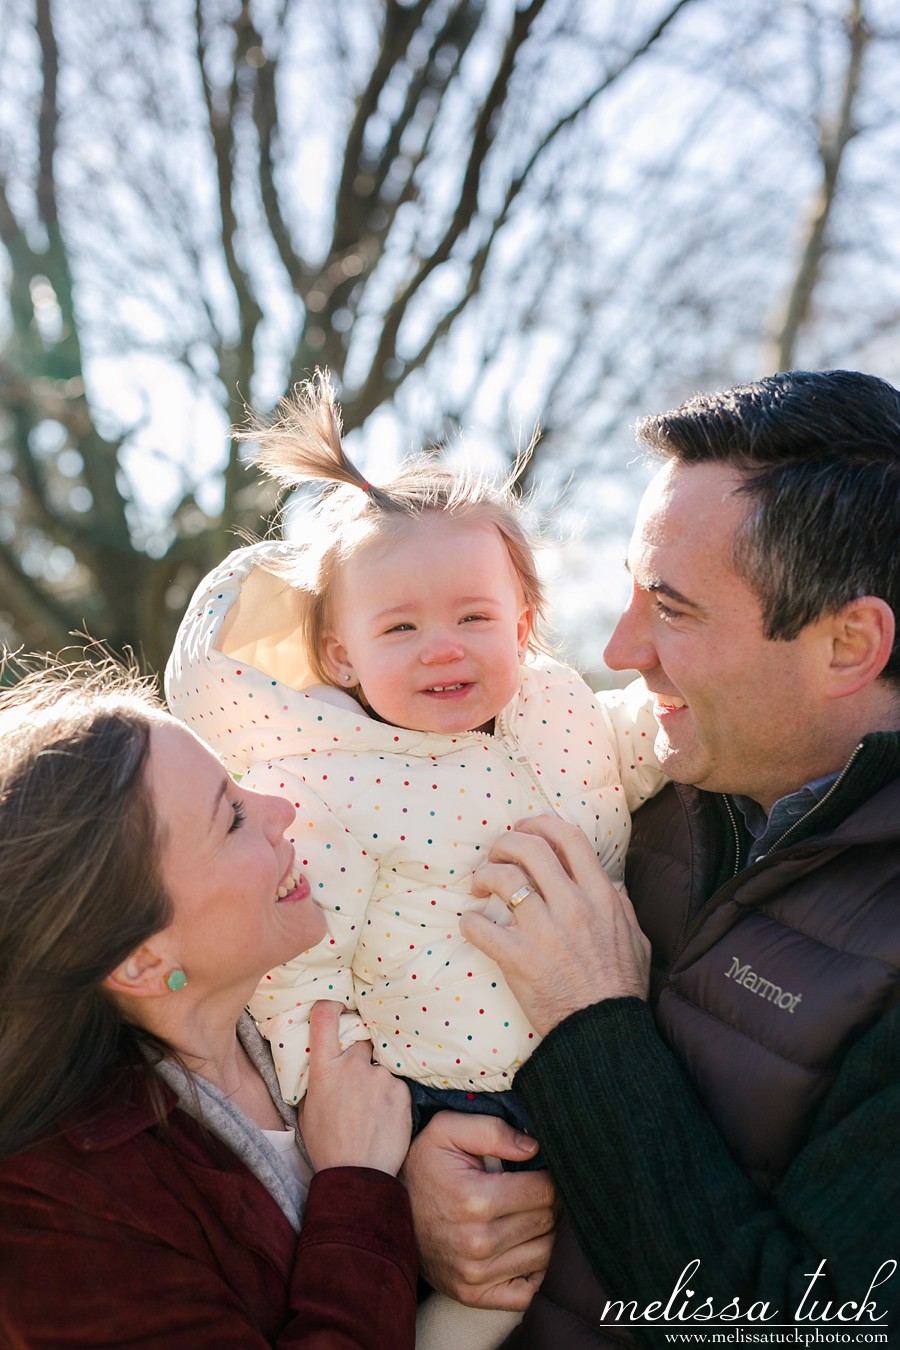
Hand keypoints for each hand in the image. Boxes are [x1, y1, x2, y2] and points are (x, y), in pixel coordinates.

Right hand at [300, 1001, 411, 1174]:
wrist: (356, 1175)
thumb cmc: (326, 1145)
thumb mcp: (307, 1109)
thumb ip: (318, 1079)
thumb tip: (323, 1062)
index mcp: (324, 1069)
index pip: (325, 1017)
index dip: (331, 1007)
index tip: (337, 1007)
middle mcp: (353, 1066)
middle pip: (361, 1040)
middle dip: (360, 1054)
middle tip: (358, 1080)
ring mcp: (380, 1077)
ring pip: (381, 1066)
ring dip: (377, 1079)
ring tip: (373, 1108)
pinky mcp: (402, 1090)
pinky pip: (396, 1084)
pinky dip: (392, 1095)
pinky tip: (386, 1117)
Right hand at [401, 1111, 556, 1309]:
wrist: (384, 1210)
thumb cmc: (422, 1164)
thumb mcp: (447, 1129)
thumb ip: (492, 1129)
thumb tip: (534, 1148)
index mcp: (475, 1200)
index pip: (544, 1191)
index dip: (551, 1176)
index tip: (541, 1169)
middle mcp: (477, 1243)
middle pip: (547, 1222)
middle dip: (550, 1202)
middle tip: (537, 1188)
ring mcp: (475, 1274)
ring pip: (545, 1255)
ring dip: (546, 1234)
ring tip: (529, 1214)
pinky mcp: (473, 1295)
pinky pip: (529, 1292)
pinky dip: (536, 1270)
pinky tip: (524, 1246)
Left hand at [463, 814, 650, 1034]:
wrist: (603, 1031)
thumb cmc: (620, 987)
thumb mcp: (635, 937)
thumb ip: (619, 905)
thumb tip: (607, 883)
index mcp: (601, 897)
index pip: (569, 838)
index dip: (541, 823)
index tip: (525, 828)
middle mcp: (573, 907)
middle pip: (530, 849)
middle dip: (505, 843)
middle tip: (496, 854)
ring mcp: (544, 932)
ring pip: (502, 880)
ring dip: (484, 876)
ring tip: (480, 887)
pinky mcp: (518, 958)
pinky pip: (480, 927)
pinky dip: (469, 922)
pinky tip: (471, 924)